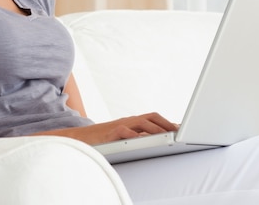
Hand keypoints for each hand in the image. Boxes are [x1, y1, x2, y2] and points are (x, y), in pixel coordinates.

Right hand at [49, 112, 178, 144]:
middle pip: (151, 117)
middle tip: (178, 131)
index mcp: (132, 121)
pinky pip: (125, 131)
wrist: (79, 139)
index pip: (153, 117)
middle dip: (166, 123)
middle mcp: (127, 120)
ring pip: (141, 123)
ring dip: (156, 129)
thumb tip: (154, 140)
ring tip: (168, 135)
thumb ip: (136, 136)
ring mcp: (119, 125)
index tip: (180, 127)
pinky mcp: (111, 132)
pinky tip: (144, 140)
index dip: (167, 121)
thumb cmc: (102, 140)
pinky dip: (135, 135)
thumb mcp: (123, 137)